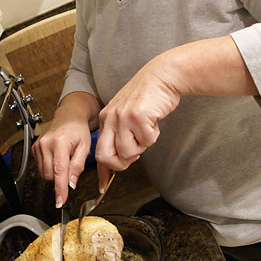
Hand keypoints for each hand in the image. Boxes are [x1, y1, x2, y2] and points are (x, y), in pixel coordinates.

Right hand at [32, 92, 99, 206]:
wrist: (69, 116)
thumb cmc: (78, 130)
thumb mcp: (85, 147)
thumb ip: (77, 166)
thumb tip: (71, 184)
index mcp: (60, 143)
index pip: (59, 172)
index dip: (60, 189)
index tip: (60, 201)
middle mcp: (46, 144)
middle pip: (50, 175)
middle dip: (61, 178)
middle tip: (71, 166)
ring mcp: (38, 146)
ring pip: (44, 173)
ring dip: (55, 173)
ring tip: (64, 159)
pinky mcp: (34, 148)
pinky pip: (41, 167)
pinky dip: (50, 167)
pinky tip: (57, 157)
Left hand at [95, 55, 180, 171]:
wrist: (162, 76)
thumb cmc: (147, 96)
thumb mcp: (126, 113)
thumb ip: (120, 133)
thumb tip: (121, 158)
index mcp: (106, 118)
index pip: (98, 150)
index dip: (102, 171)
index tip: (102, 184)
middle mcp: (110, 118)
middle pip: (106, 156)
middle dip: (120, 164)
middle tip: (134, 155)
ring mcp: (123, 118)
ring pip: (128, 152)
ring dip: (141, 146)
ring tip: (146, 130)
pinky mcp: (138, 117)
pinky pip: (147, 141)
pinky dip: (154, 135)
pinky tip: (154, 121)